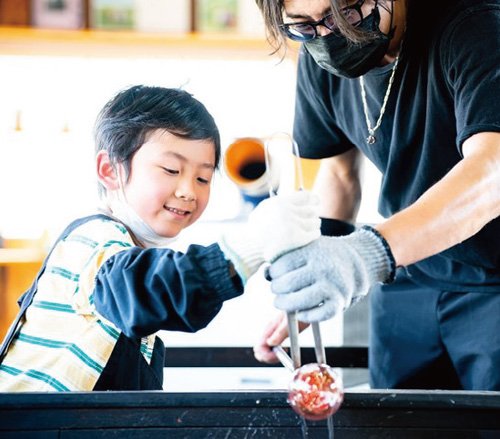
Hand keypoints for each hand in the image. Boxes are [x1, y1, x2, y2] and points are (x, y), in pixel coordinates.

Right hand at [220, 191, 319, 282]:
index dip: (313, 199)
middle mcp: (289, 212)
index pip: (306, 196)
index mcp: (281, 202)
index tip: (316, 201)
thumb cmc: (256, 230)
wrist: (251, 248)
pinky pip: (314, 233)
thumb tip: (301, 199)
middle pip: (311, 210)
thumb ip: (280, 203)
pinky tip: (311, 235)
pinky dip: (314, 234)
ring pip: (315, 222)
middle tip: (313, 216)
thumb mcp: (264, 210)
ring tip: (311, 226)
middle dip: (313, 213)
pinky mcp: (299, 238)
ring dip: (314, 224)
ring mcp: (295, 225)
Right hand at [253, 311, 309, 363]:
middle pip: (259, 351)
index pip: (258, 348)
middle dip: (268, 358)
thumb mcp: (290, 323)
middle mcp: (269, 331)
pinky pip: (271, 347)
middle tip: (280, 357)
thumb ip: (280, 333)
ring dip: (272, 356)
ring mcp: (272, 333)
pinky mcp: (278, 334)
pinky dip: (276, 353)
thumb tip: (270, 343)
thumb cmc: (298, 311)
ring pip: (264, 350)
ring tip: (283, 355)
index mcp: (269, 329)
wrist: (303, 306)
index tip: (278, 356)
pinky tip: (286, 350)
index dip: (267, 356)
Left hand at [268, 226, 394, 321]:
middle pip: (288, 283)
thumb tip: (265, 273)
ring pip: (300, 301)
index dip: (273, 272)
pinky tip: (301, 311)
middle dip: (277, 289)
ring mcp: (332, 286)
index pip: (282, 265)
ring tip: (282, 302)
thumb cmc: (324, 256)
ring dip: (286, 304)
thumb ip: (287, 258)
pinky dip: (306, 315)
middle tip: (277, 290)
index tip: (274, 274)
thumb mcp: (307, 248)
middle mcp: (322, 268)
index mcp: (312, 251)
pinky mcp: (340, 302)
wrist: (357, 262)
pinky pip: (318, 315)